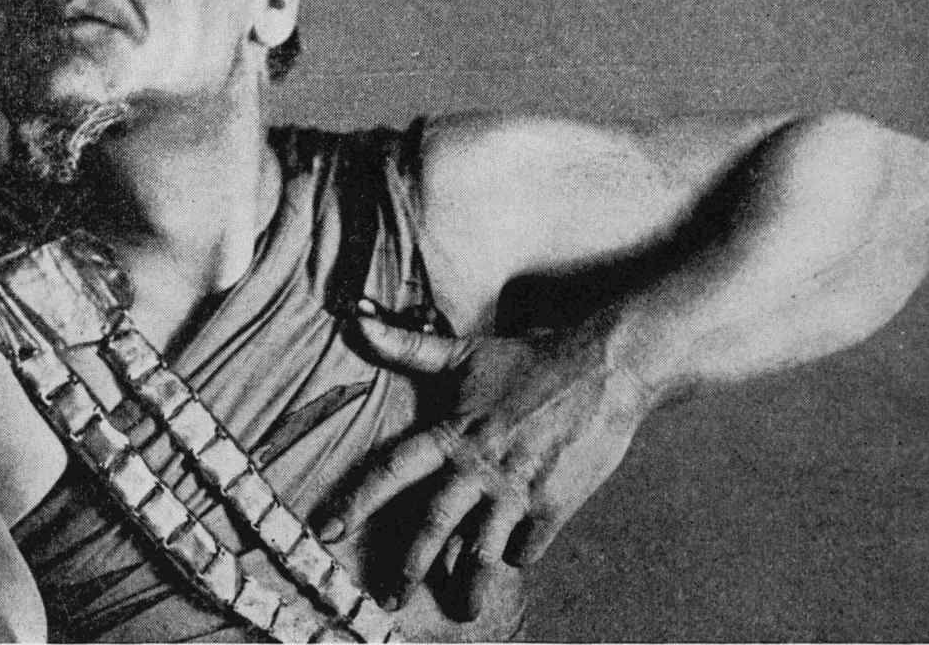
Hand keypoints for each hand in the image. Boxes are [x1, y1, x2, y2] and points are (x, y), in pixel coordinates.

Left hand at [317, 304, 652, 619]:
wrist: (603, 368)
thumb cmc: (529, 359)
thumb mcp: (463, 352)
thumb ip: (406, 346)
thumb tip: (356, 319)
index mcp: (451, 433)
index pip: (390, 471)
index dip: (355, 500)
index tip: (325, 529)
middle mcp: (478, 466)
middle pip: (432, 526)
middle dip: (407, 567)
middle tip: (388, 599)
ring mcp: (517, 489)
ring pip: (480, 552)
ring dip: (467, 586)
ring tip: (461, 610)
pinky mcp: (555, 504)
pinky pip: (527, 546)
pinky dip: (518, 556)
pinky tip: (512, 556)